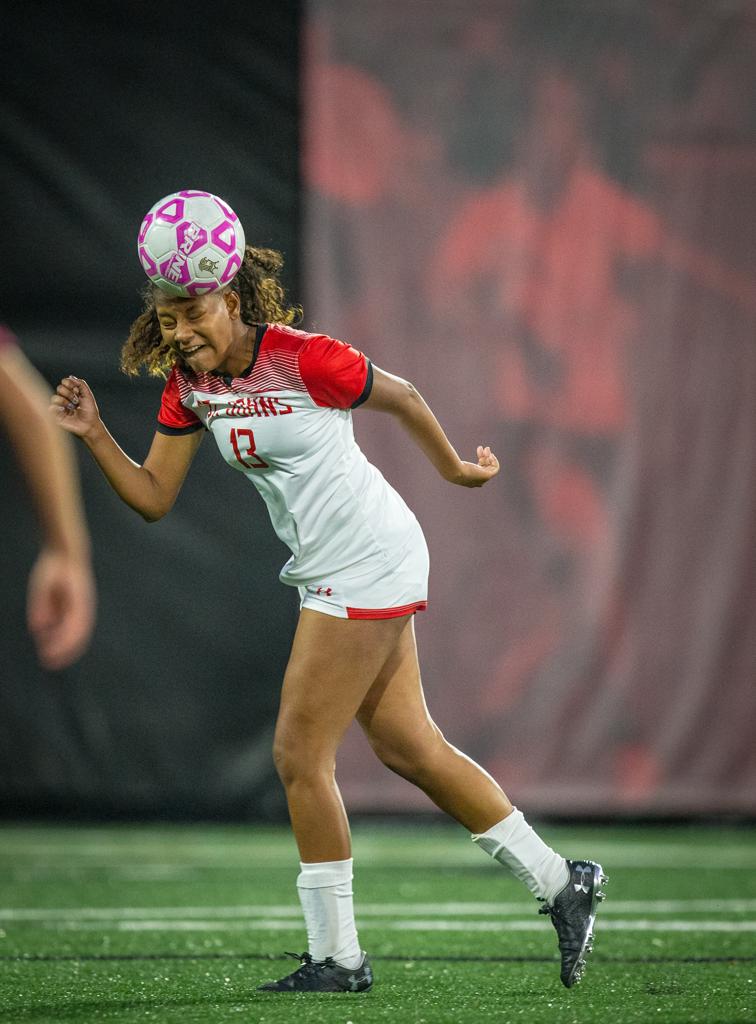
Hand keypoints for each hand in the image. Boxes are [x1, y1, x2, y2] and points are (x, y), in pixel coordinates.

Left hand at [27, 547, 96, 669]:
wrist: (66, 554)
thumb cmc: (55, 567)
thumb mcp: (44, 582)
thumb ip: (41, 604)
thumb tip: (38, 628)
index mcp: (80, 602)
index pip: (75, 629)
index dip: (64, 644)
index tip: (50, 654)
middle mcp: (83, 609)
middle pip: (79, 636)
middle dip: (66, 653)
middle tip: (50, 664)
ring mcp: (81, 610)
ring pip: (76, 635)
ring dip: (64, 648)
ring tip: (47, 659)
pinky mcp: (74, 610)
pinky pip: (69, 629)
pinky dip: (60, 639)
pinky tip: (45, 642)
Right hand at [50, 376, 101, 438]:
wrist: (90, 425)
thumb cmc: (90, 411)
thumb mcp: (88, 395)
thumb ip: (81, 384)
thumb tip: (71, 376)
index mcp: (71, 393)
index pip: (65, 382)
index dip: (70, 384)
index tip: (77, 390)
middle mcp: (64, 398)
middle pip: (60, 388)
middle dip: (69, 394)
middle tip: (76, 401)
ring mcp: (60, 407)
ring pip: (55, 397)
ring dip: (65, 402)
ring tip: (72, 408)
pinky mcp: (56, 415)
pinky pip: (51, 407)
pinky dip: (58, 408)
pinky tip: (66, 412)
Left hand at [451, 445, 499, 486]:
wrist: (454, 471)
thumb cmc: (451, 466)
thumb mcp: (450, 462)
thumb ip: (449, 457)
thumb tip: (444, 450)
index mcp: (470, 481)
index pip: (479, 471)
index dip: (481, 460)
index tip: (479, 450)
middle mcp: (477, 482)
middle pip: (484, 467)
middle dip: (484, 456)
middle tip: (481, 447)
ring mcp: (482, 480)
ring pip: (490, 466)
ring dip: (489, 456)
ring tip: (486, 448)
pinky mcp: (487, 476)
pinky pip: (496, 468)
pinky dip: (495, 461)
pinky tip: (490, 454)